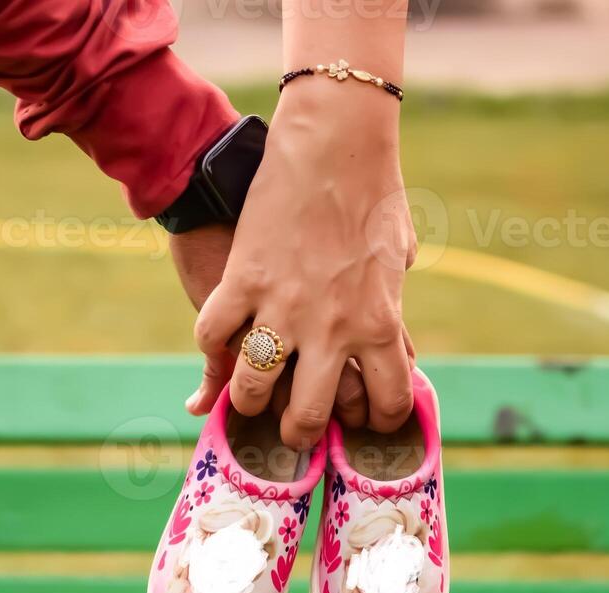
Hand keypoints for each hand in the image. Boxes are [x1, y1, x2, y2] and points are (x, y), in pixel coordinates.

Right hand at [192, 85, 415, 448]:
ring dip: (247, 403)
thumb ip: (391, 310)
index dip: (376, 423)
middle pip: (308, 415)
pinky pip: (212, 336)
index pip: (387, 402)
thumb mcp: (399, 259)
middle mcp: (331, 327)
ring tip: (248, 401)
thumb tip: (394, 346)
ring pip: (253, 388)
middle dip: (298, 434)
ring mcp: (282, 306)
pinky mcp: (242, 280)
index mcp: (379, 323)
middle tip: (292, 431)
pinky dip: (210, 350)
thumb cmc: (374, 195)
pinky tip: (218, 352)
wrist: (334, 141)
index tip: (365, 424)